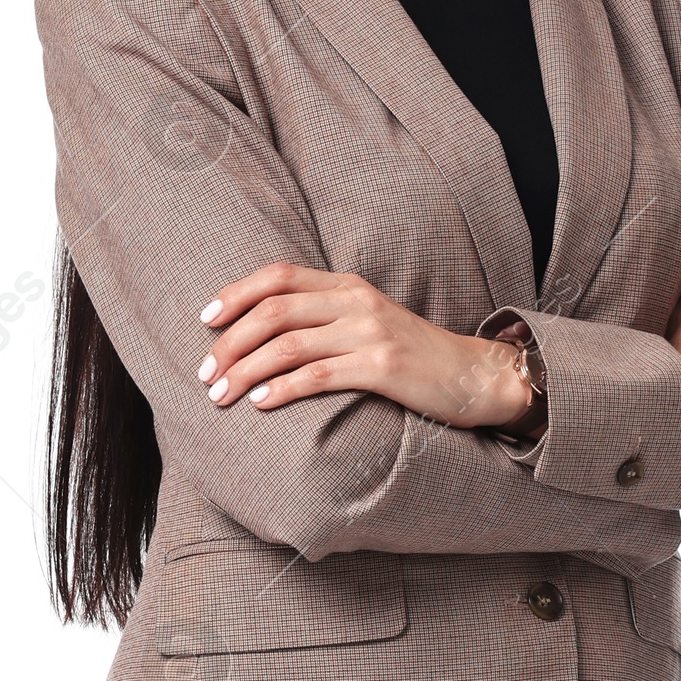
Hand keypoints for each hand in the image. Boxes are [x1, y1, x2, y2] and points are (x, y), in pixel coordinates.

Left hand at [195, 264, 532, 428]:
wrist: (476, 376)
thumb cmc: (415, 358)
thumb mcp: (369, 325)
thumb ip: (326, 320)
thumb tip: (267, 336)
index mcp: (348, 286)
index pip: (279, 276)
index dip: (236, 294)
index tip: (206, 319)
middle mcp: (356, 301)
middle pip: (274, 311)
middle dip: (229, 342)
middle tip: (204, 373)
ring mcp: (370, 332)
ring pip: (288, 344)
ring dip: (245, 371)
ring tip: (220, 395)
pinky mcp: (383, 366)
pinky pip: (319, 375)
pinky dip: (282, 389)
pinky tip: (260, 403)